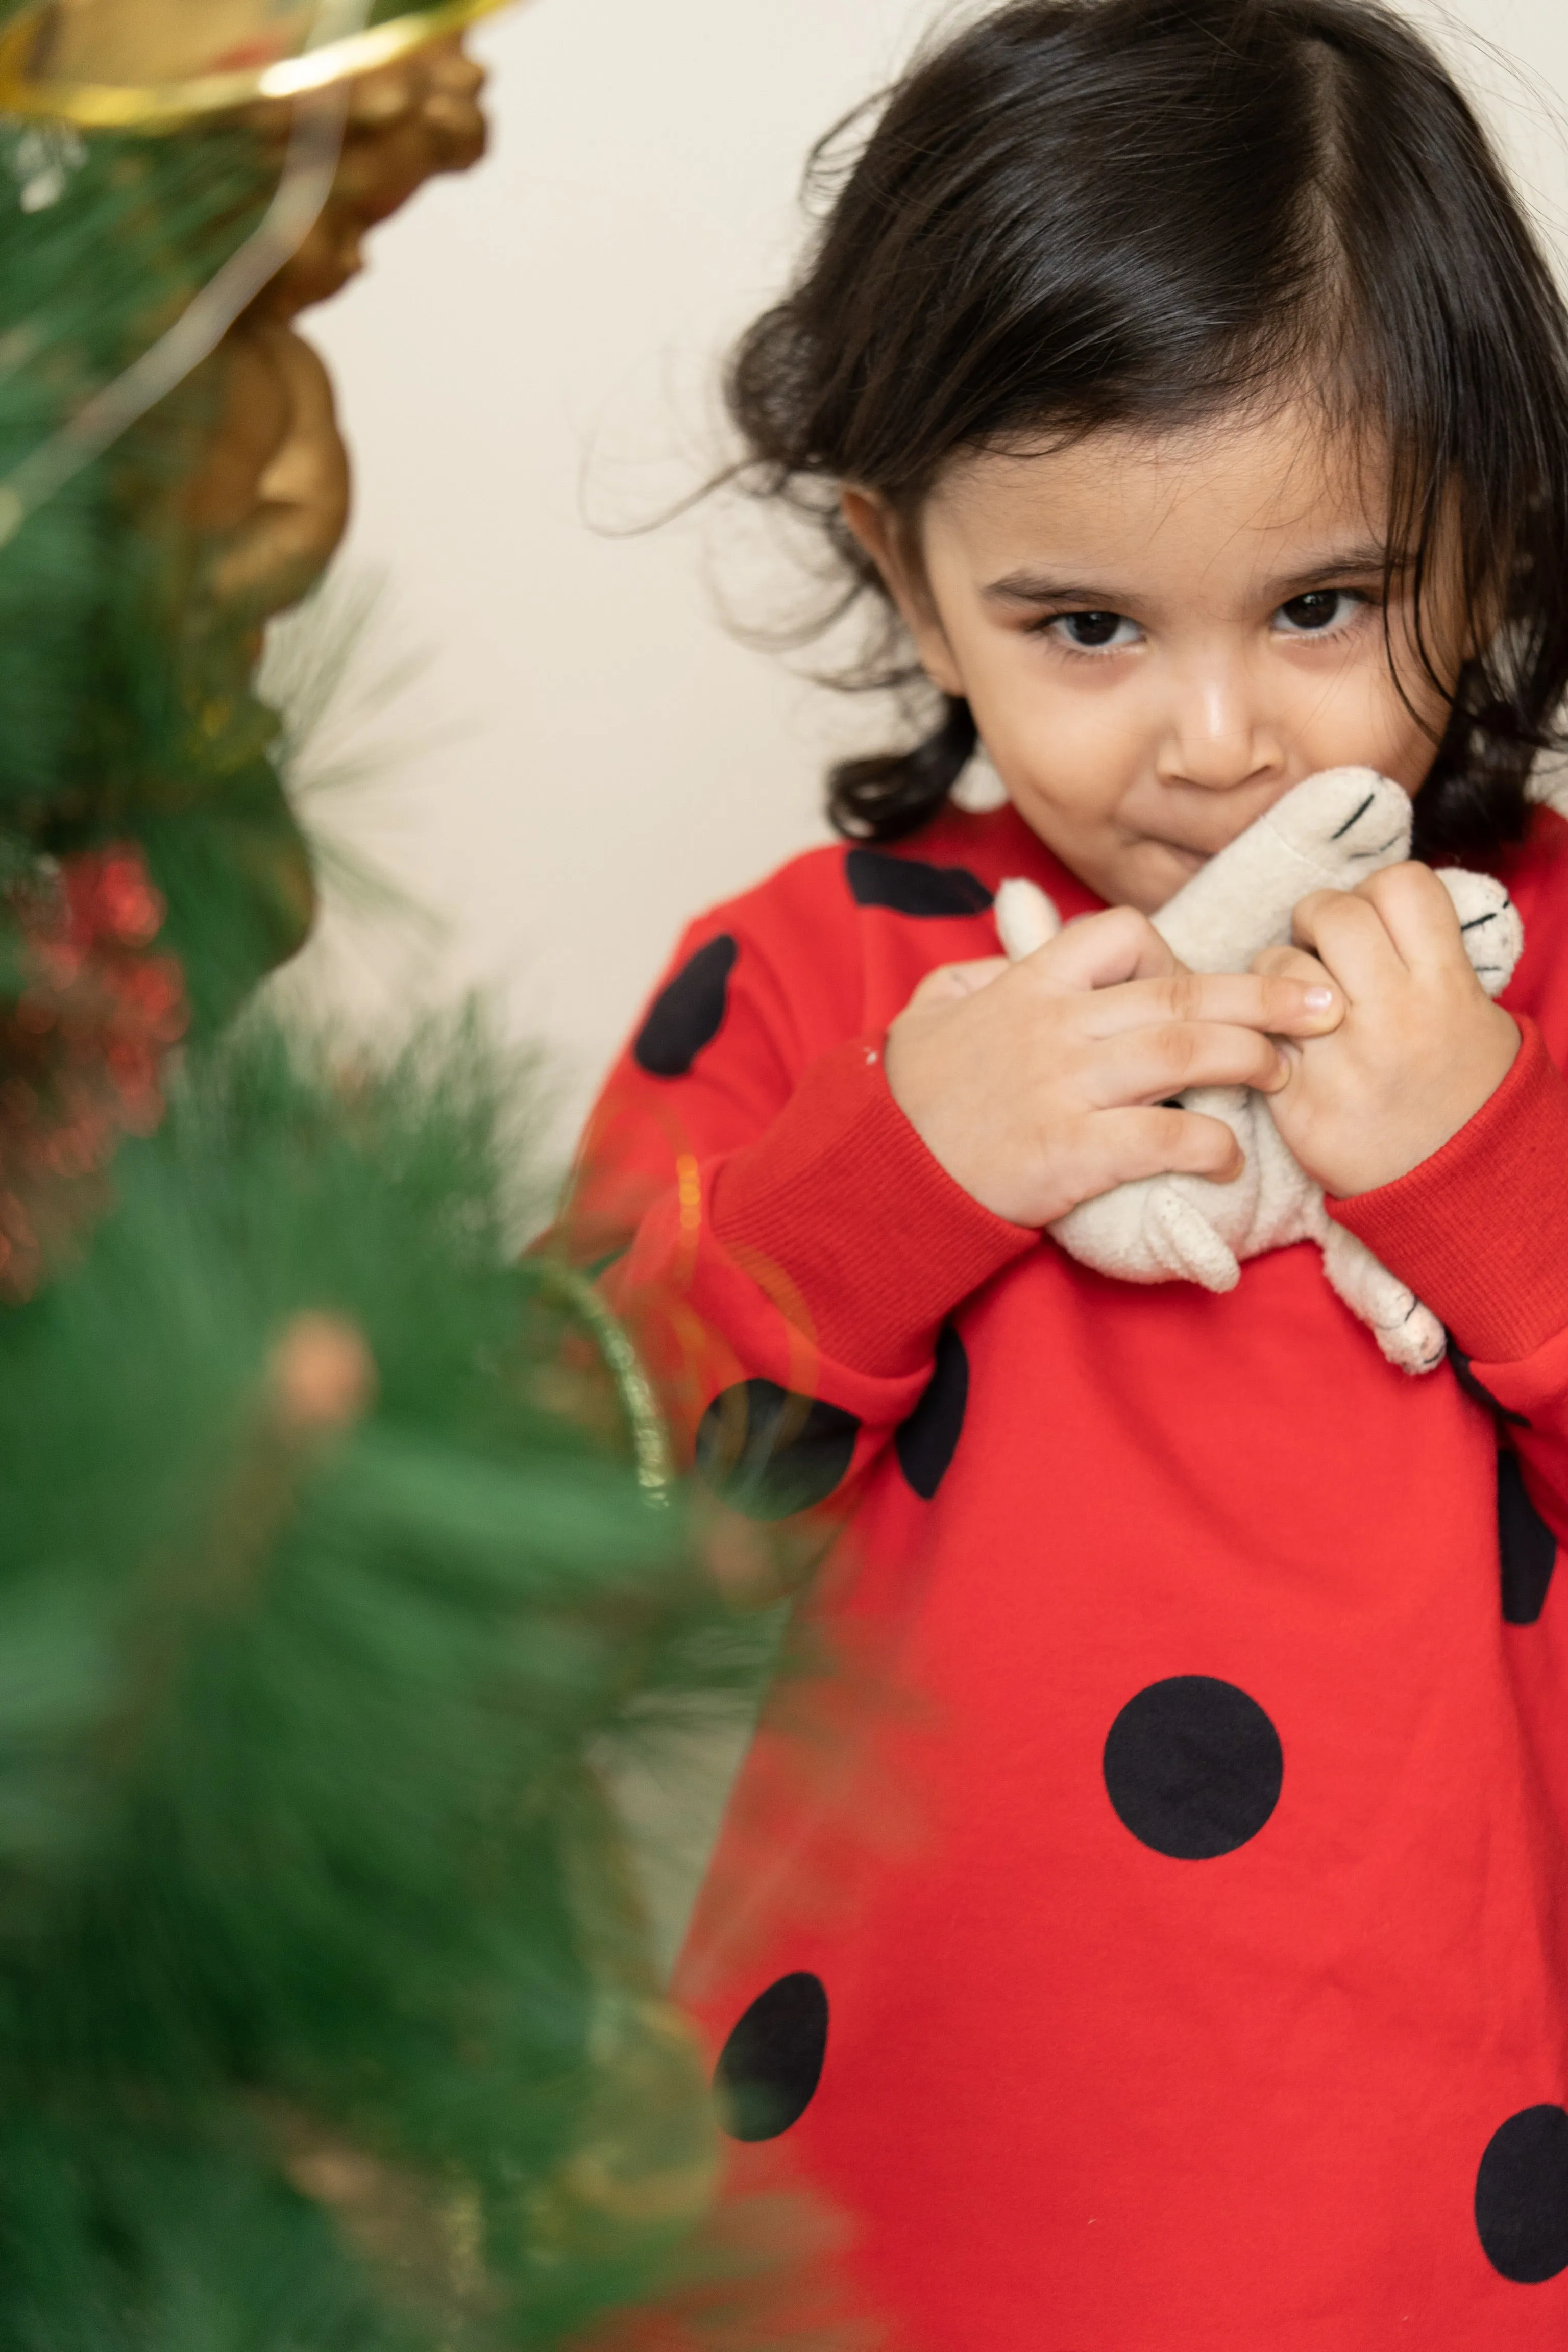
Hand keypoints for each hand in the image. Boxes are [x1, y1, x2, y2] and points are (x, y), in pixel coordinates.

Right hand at [884, 906, 1343, 1226]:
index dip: (1174, 953)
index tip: (1199, 982)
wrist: (882, 1171)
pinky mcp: (1071, 1153)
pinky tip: (1230, 1156)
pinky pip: (1161, 1138)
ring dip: (1249, 1059)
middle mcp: (1056, 1027)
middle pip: (1179, 992)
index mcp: (1031, 987)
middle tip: (1325, 1003)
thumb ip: (984, 969)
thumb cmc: (910, 1093)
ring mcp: (1065, 1089)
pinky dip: (1208, 1143)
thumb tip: (1018, 940)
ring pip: (1182, 1052)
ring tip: (1288, 1073)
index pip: (1122, 937)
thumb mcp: (935, 1008)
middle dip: (1263, 994)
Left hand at [1252, 862, 1518, 1196]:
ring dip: (1277, 973)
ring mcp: (1341, 1060)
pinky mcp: (1298, 1103)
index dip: (1375, 893)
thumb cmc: (1465, 1091)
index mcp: (1446, 988)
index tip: (1371, 918)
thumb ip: (1428, 958)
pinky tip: (1282, 1046)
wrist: (1459, 1187)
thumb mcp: (1475, 1014)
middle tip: (1322, 949)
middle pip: (1333, 914)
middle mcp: (1395, 1017)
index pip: (1401, 886)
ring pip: (1277, 967)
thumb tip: (1375, 908)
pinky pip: (1254, 1036)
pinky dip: (1260, 1032)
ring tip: (1297, 1002)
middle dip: (1317, 920)